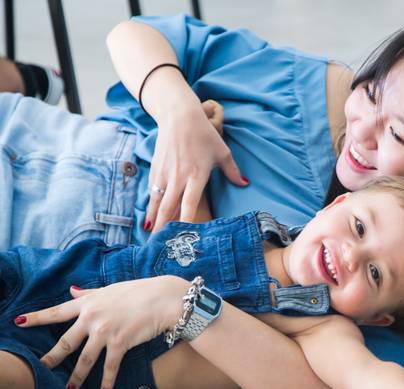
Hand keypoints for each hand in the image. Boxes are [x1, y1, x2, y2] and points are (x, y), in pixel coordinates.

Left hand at [14, 276, 188, 388]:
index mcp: (88, 303)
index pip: (57, 311)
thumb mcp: (111, 289)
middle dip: (51, 359)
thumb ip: (89, 294)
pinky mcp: (120, 343)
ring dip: (76, 377)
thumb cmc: (140, 291)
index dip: (36, 318)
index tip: (18, 322)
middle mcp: (92, 318)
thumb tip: (72, 291)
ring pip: (84, 359)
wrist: (164, 299)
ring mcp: (105, 332)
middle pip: (65, 342)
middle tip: (39, 370)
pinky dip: (107, 380)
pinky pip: (110, 365)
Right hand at [146, 99, 247, 232]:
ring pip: (157, 202)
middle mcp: (178, 177)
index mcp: (196, 175)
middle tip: (161, 247)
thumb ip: (232, 171)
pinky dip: (150, 207)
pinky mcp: (156, 169)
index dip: (186, 220)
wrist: (178, 116)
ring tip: (152, 239)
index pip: (190, 203)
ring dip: (155, 221)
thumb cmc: (203, 134)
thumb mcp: (222, 152)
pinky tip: (149, 220)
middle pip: (169, 207)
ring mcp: (164, 174)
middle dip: (164, 228)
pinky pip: (152, 192)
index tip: (184, 236)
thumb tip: (245, 183)